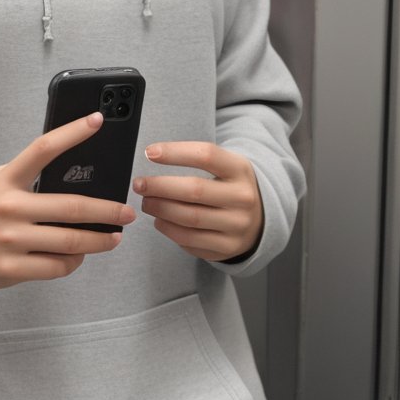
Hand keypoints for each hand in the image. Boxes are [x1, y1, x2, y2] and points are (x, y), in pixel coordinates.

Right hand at [0, 112, 136, 292]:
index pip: (43, 149)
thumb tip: (69, 175)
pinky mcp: (11, 269)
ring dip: (99, 240)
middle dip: (108, 210)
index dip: (73, 132)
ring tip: (113, 237)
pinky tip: (80, 256)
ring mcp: (10, 241)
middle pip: (72, 206)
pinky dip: (74, 262)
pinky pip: (56, 266)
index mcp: (6, 180)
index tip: (97, 121)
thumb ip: (23, 176)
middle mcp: (10, 208)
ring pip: (70, 241)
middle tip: (127, 212)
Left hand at [132, 141, 262, 262]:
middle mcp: (242, 198)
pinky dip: (169, 230)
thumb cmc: (229, 187)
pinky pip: (190, 240)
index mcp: (240, 170)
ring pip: (189, 218)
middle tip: (139, 184)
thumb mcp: (225, 166)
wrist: (259, 220)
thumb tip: (153, 155)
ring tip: (147, 202)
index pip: (206, 155)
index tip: (150, 152)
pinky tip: (160, 221)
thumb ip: (195, 160)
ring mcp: (237, 225)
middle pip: (194, 190)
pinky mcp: (227, 247)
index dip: (175, 153)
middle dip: (160, 186)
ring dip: (160, 209)